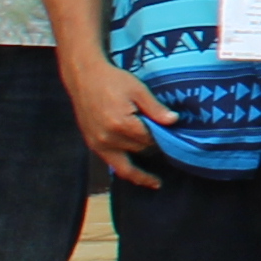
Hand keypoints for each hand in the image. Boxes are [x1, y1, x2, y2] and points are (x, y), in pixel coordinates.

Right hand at [60, 52, 169, 188]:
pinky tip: (136, 176)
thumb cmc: (113, 80)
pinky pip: (111, 164)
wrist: (84, 78)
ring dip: (140, 171)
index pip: (150, 139)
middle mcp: (108, 138)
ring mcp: (98, 144)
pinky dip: (125, 171)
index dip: (163, 139)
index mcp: (121, 124)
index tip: (175, 139)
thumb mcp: (138, 90)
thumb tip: (174, 121)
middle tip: (170, 152)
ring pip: (124, 165)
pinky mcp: (92, 145)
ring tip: (154, 182)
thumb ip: (155, 108)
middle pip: (140, 150)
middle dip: (155, 149)